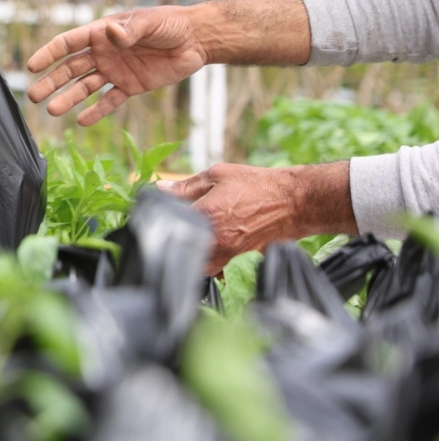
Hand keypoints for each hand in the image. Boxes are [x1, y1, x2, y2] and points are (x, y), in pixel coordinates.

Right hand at [26, 5, 206, 124]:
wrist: (197, 39)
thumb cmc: (171, 23)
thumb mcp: (149, 21)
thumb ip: (129, 30)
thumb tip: (111, 35)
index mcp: (102, 33)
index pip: (68, 44)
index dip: (48, 54)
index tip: (31, 66)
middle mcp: (103, 53)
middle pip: (70, 69)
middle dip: (51, 82)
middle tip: (33, 96)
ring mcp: (115, 71)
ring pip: (85, 87)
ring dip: (68, 98)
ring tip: (52, 111)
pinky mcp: (131, 86)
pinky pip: (110, 101)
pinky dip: (96, 111)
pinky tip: (81, 121)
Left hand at [160, 162, 353, 273]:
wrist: (293, 202)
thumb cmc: (256, 185)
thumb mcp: (217, 175)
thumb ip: (186, 185)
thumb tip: (160, 189)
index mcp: (206, 215)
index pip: (169, 220)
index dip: (157, 217)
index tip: (150, 214)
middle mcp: (215, 239)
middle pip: (179, 248)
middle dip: (170, 240)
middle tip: (165, 230)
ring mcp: (228, 254)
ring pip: (195, 264)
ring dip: (187, 254)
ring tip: (184, 241)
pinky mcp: (239, 262)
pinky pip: (214, 270)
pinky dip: (205, 264)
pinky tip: (203, 251)